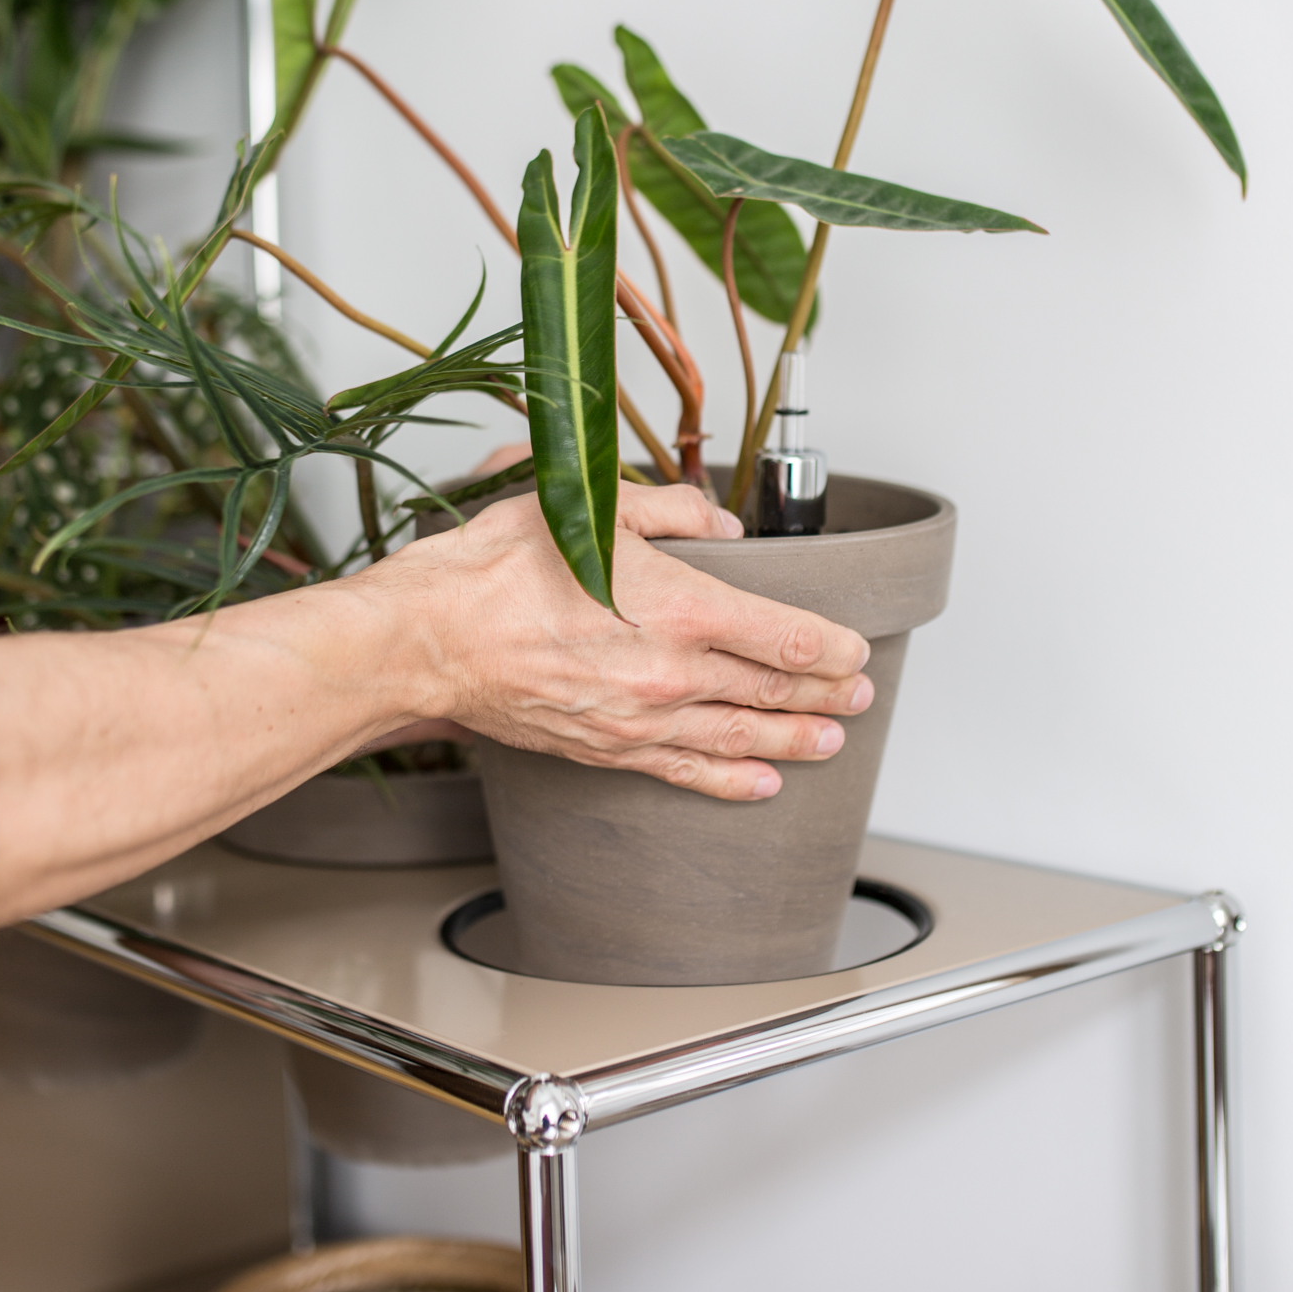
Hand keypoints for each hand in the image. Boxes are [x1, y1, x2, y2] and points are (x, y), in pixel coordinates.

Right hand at [373, 483, 873, 801]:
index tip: (855, 650)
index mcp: (680, 607)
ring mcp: (641, 719)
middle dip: (826, 695)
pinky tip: (761, 784)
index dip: (831, 647)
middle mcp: (671, 672)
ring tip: (831, 743)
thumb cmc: (500, 569)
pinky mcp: (607, 748)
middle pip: (773, 690)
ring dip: (793, 740)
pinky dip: (730, 780)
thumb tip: (721, 523)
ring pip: (740, 736)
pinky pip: (685, 771)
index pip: (784, 635)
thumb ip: (671, 510)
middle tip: (861, 697)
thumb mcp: (593, 507)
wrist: (431, 640)